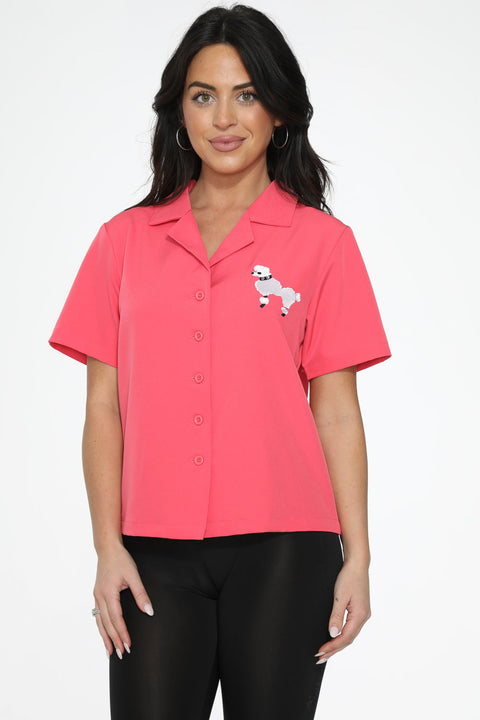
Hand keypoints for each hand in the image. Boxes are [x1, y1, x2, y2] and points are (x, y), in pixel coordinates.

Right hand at [93, 542, 153, 658]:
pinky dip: (101, 627)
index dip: (122, 633)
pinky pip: (98, 615)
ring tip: (109, 652)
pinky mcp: (97, 594)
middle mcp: (100, 596)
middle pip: (107, 623)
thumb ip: (141, 594)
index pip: (116, 618)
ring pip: (100, 621)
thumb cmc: (121, 560)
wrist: (108, 548)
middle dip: (114, 639)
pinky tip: (104, 634)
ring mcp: (96, 596)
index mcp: (109, 593)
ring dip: (105, 637)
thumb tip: (149, 611)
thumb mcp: (134, 575)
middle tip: (120, 654)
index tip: (128, 645)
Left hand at [315, 558, 370, 662]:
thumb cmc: (349, 577)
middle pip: (348, 639)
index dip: (332, 646)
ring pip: (350, 635)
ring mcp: (363, 614)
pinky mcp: (360, 610)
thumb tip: (333, 634)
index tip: (320, 652)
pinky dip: (342, 636)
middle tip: (320, 659)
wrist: (357, 564)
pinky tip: (335, 638)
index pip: (345, 637)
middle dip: (334, 650)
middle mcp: (363, 617)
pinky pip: (351, 628)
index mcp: (360, 615)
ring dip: (338, 644)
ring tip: (325, 653)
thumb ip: (336, 616)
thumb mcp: (340, 596)